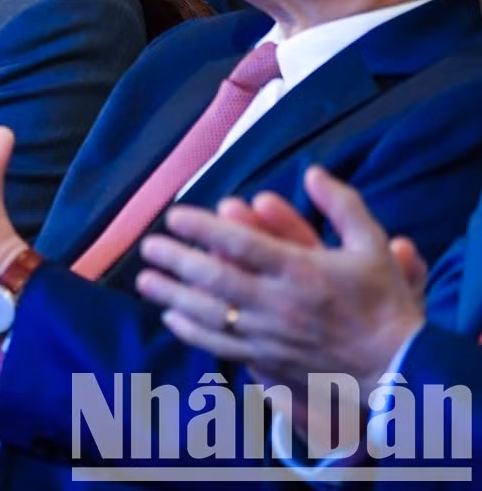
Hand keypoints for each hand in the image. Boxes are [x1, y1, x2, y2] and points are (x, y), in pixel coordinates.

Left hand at [136, 166, 428, 397]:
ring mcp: (270, 336)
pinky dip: (190, 331)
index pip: (241, 243)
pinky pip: (220, 346)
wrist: (395, 367)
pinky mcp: (267, 360)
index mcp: (302, 271)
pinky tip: (171, 318)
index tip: (174, 215)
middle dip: (175, 259)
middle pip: (214, 279)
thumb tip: (314, 172)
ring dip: (171, 295)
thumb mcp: (372, 245)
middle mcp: (279, 304)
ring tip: (144, 280)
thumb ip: (343, 206)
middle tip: (149, 246)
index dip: (202, 227)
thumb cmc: (382, 303)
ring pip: (208, 314)